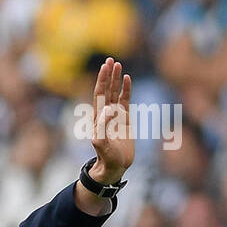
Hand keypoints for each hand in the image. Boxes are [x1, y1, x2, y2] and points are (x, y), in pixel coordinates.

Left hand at [89, 57, 133, 184]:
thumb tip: (108, 110)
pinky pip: (125, 100)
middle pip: (106, 90)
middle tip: (110, 59)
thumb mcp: (103, 145)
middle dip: (108, 75)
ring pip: (115, 93)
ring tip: (118, 64)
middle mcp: (106, 114)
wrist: (115, 167)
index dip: (102, 80)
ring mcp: (115, 115)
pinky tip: (127, 78)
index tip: (105, 66)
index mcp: (98, 118)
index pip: (99, 94)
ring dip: (116, 79)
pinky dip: (126, 89)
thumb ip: (103, 128)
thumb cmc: (107, 158)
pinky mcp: (125, 119)